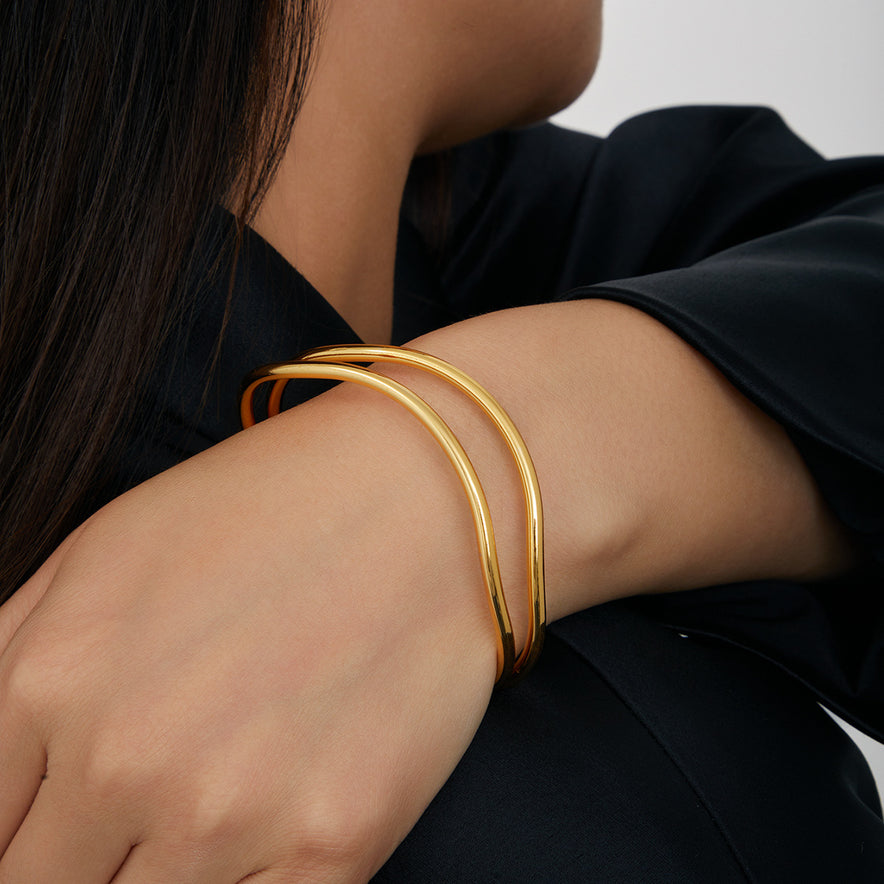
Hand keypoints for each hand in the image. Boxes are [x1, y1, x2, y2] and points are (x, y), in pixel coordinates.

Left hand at [0, 385, 498, 881]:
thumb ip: (14, 657)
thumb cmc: (270, 507)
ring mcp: (233, 813)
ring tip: (207, 806)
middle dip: (76, 861)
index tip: (56, 829)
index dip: (15, 837)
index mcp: (53, 679)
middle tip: (136, 817)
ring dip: (157, 877)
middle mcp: (128, 760)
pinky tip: (255, 838)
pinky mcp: (332, 843)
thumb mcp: (106, 549)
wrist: (422, 495)